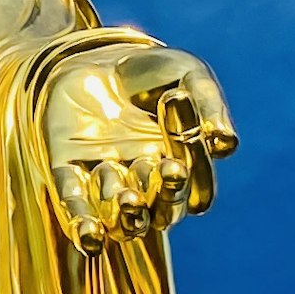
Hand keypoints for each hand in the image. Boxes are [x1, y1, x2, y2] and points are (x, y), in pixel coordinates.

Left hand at [40, 45, 235, 248]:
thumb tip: (227, 145)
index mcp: (181, 164)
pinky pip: (75, 206)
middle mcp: (146, 183)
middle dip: (166, 197)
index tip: (185, 155)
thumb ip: (210, 106)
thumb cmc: (151, 70)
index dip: (194, 179)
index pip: (196, 189)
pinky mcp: (67, 172)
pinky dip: (83, 225)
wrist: (93, 55)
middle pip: (163, 209)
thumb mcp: (189, 75)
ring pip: (123, 216)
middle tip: (167, 173)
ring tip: (130, 201)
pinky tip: (91, 238)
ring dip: (128, 216)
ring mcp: (106, 180)